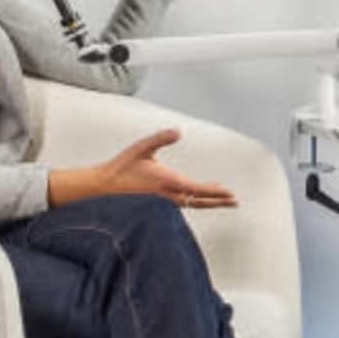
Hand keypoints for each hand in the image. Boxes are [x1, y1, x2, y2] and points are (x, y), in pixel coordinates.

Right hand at [69, 130, 238, 210]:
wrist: (104, 186)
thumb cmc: (122, 167)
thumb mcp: (141, 148)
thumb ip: (160, 138)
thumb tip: (177, 131)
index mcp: (167, 181)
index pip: (197, 189)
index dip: (215, 192)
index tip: (229, 193)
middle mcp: (168, 195)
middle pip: (199, 201)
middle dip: (218, 201)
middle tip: (234, 201)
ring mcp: (163, 202)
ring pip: (191, 204)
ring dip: (208, 202)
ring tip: (221, 199)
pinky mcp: (158, 204)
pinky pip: (182, 205)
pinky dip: (194, 202)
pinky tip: (196, 198)